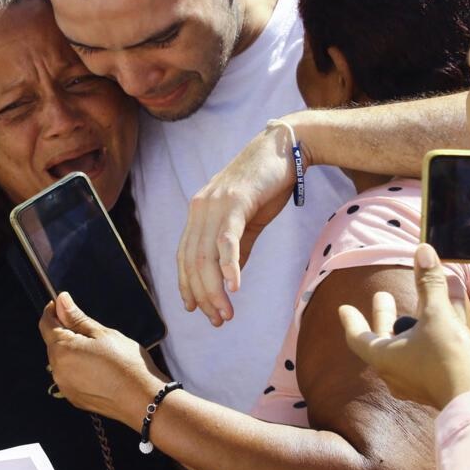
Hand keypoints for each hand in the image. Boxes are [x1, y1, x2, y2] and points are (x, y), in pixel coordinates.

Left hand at [39, 292, 166, 425]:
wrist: (143, 399)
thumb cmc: (127, 364)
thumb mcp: (102, 333)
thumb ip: (77, 317)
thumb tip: (62, 301)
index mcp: (63, 350)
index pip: (46, 324)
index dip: (53, 311)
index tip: (62, 304)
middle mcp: (58, 370)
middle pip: (53, 343)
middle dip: (64, 331)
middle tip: (89, 328)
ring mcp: (65, 387)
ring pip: (61, 360)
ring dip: (72, 350)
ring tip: (98, 349)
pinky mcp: (74, 398)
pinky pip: (69, 376)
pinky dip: (78, 367)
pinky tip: (97, 366)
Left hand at [178, 123, 297, 326]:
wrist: (284, 149)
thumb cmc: (266, 185)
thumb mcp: (247, 222)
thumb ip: (236, 249)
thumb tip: (229, 279)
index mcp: (199, 213)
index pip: (184, 257)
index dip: (187, 286)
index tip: (196, 310)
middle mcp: (200, 208)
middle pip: (192, 261)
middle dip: (203, 295)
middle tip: (217, 320)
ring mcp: (215, 204)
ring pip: (206, 255)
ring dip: (214, 289)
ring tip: (225, 313)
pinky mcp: (235, 201)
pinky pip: (226, 239)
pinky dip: (229, 265)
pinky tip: (234, 287)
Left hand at [339, 244, 469, 410]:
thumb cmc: (447, 357)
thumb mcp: (437, 314)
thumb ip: (430, 284)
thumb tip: (423, 251)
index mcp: (384, 357)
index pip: (358, 338)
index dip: (352, 321)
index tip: (344, 309)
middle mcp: (394, 372)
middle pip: (381, 341)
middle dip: (382, 317)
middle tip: (382, 296)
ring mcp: (414, 383)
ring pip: (402, 350)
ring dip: (405, 329)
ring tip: (414, 310)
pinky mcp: (433, 387)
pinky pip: (421, 359)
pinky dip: (423, 341)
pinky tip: (438, 330)